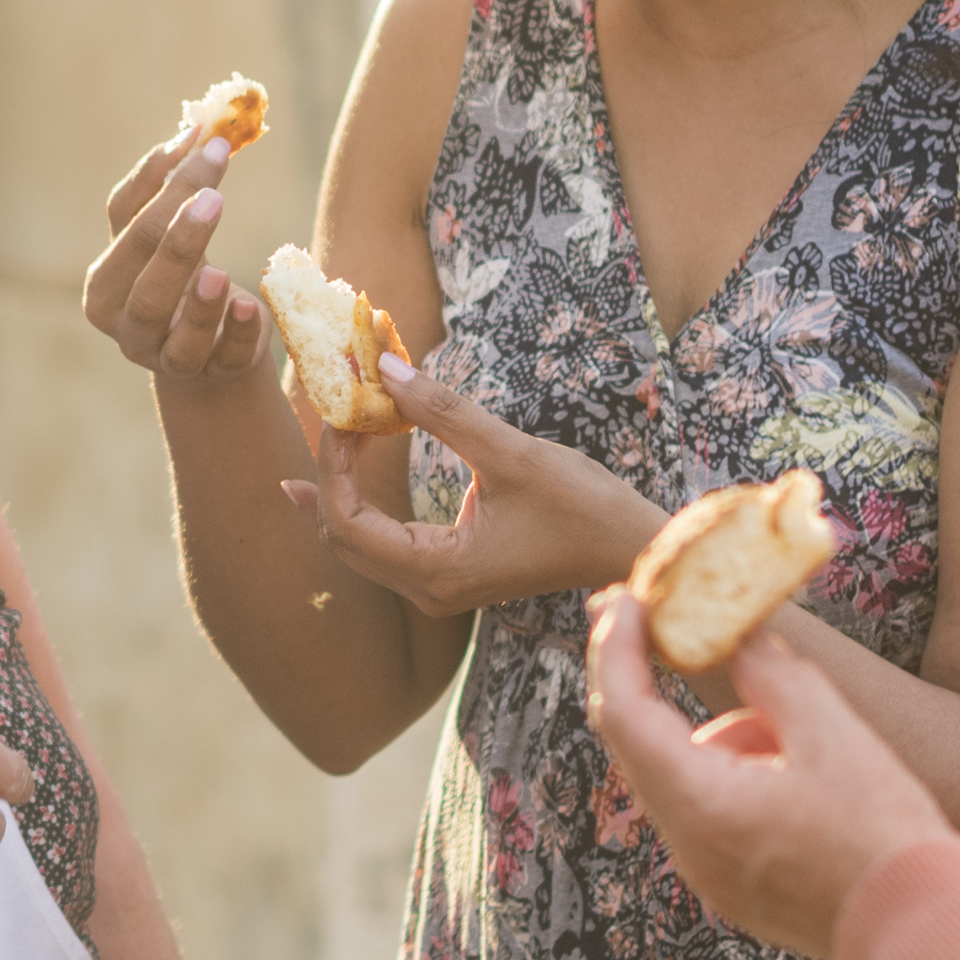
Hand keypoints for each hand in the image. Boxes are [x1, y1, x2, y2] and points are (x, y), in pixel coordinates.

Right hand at [77, 133, 266, 387]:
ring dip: (196, 299)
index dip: (161, 177)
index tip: (204, 137)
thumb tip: (198, 129)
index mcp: (105, 283)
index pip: (127, 222)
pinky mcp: (212, 374)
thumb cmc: (185, 281)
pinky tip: (249, 306)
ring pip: (174, 330)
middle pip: (145, 278)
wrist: (210, 354)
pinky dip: (236, 333)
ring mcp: (164, 356)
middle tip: (213, 195)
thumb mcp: (168, 240)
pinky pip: (223, 357)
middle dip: (177, 236)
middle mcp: (125, 323)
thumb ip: (170, 189)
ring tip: (219, 271)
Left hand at [280, 349, 650, 619]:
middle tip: (330, 412)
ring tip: (337, 428)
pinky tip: (354, 460)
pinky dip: (365, 499)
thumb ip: (442, 413)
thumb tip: (385, 368)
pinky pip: (383, 542)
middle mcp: (428, 591)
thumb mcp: (511, 453)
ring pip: (357, 543)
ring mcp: (437, 588)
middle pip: (342, 538)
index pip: (348, 522)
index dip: (332, 464)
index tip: (338, 410)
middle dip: (329, 474)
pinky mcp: (449, 575)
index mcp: (437, 571)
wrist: (630, 548)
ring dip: (342, 486)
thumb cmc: (583, 507)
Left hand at [579, 585, 949, 957]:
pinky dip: (737, 778)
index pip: (625, 713)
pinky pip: (712, 816)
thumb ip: (774, 677)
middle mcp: (688, 846)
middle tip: (656, 620)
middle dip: (652, 681)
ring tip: (801, 735)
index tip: (622, 597)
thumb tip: (736, 636)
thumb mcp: (833, 735)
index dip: (616, 647)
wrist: (925, 931)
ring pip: (686, 779)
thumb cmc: (883, 833)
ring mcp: (708, 875)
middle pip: (642, 746)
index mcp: (699, 804)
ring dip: (722, 737)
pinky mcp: (736, 891)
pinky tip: (805, 778)